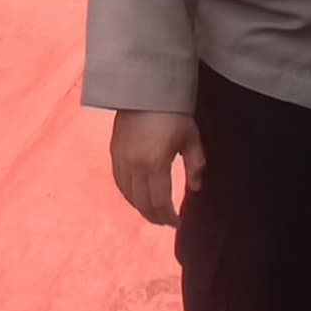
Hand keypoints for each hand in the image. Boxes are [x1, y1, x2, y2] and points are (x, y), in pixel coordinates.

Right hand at [109, 110, 204, 227]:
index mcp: (155, 164)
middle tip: (166, 222)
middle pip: (142, 203)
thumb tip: (196, 188)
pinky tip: (136, 197)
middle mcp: (134, 166)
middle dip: (155, 216)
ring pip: (128, 195)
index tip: (178, 223)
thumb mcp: (191, 138)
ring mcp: (121, 159)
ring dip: (141, 208)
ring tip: (154, 213)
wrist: (145, 87)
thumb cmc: (173, 112)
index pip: (160, 202)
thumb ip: (195, 165)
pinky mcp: (114, 152)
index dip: (169, 217)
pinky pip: (119, 182)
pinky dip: (128, 194)